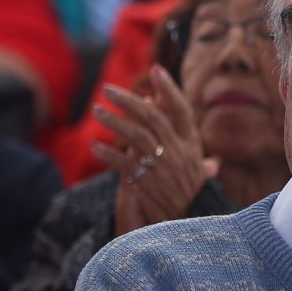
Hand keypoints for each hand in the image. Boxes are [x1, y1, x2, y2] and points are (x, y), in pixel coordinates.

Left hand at [93, 68, 212, 235]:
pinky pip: (124, 164)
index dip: (169, 88)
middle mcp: (178, 150)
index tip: (156, 70)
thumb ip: (183, 137)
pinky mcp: (147, 183)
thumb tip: (161, 103)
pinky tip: (95, 147)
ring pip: (135, 135)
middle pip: (152, 116)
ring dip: (114, 121)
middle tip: (107, 89)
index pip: (181, 108)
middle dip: (128, 100)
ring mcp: (162, 166)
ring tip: (97, 110)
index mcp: (191, 142)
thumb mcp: (196, 162)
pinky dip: (108, 155)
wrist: (192, 220)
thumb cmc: (193, 190)